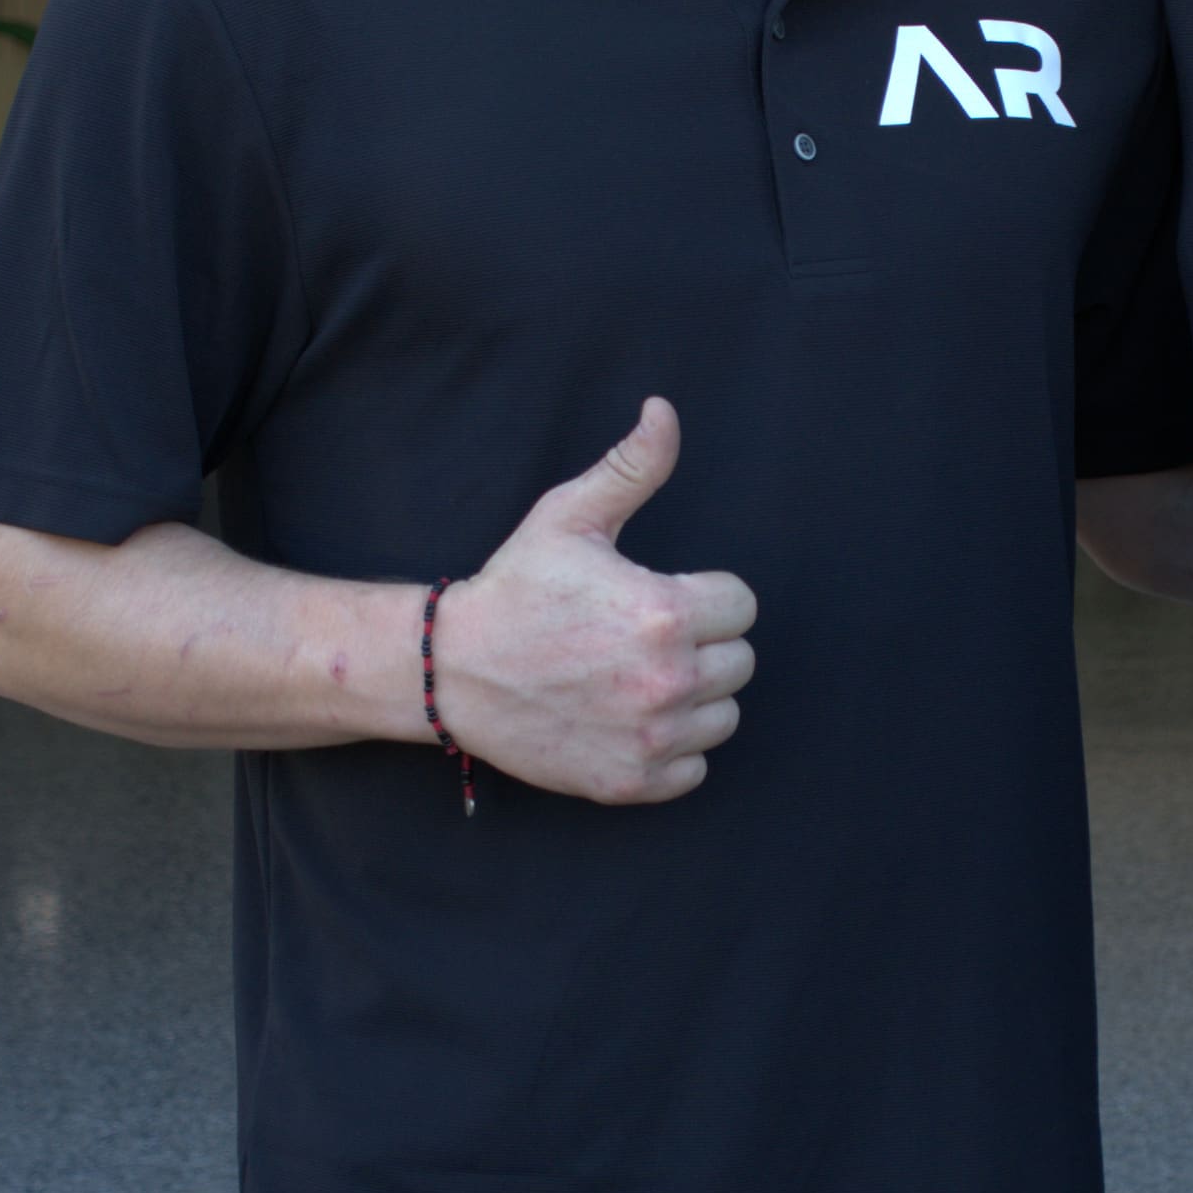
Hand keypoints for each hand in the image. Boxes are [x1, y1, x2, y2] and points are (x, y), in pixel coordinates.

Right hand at [434, 399, 759, 801]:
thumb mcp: (569, 516)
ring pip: (722, 717)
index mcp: (665, 613)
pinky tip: (630, 721)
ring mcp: (651, 737)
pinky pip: (694, 769)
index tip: (657, 598)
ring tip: (636, 678)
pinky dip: (671, 750)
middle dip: (701, 647)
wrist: (452, 670)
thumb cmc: (515, 589)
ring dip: (692, 700)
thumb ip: (631, 467)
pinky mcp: (631, 781)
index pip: (741, 606)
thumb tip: (664, 411)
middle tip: (642, 639)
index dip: (703, 597)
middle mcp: (667, 680)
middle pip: (739, 662)